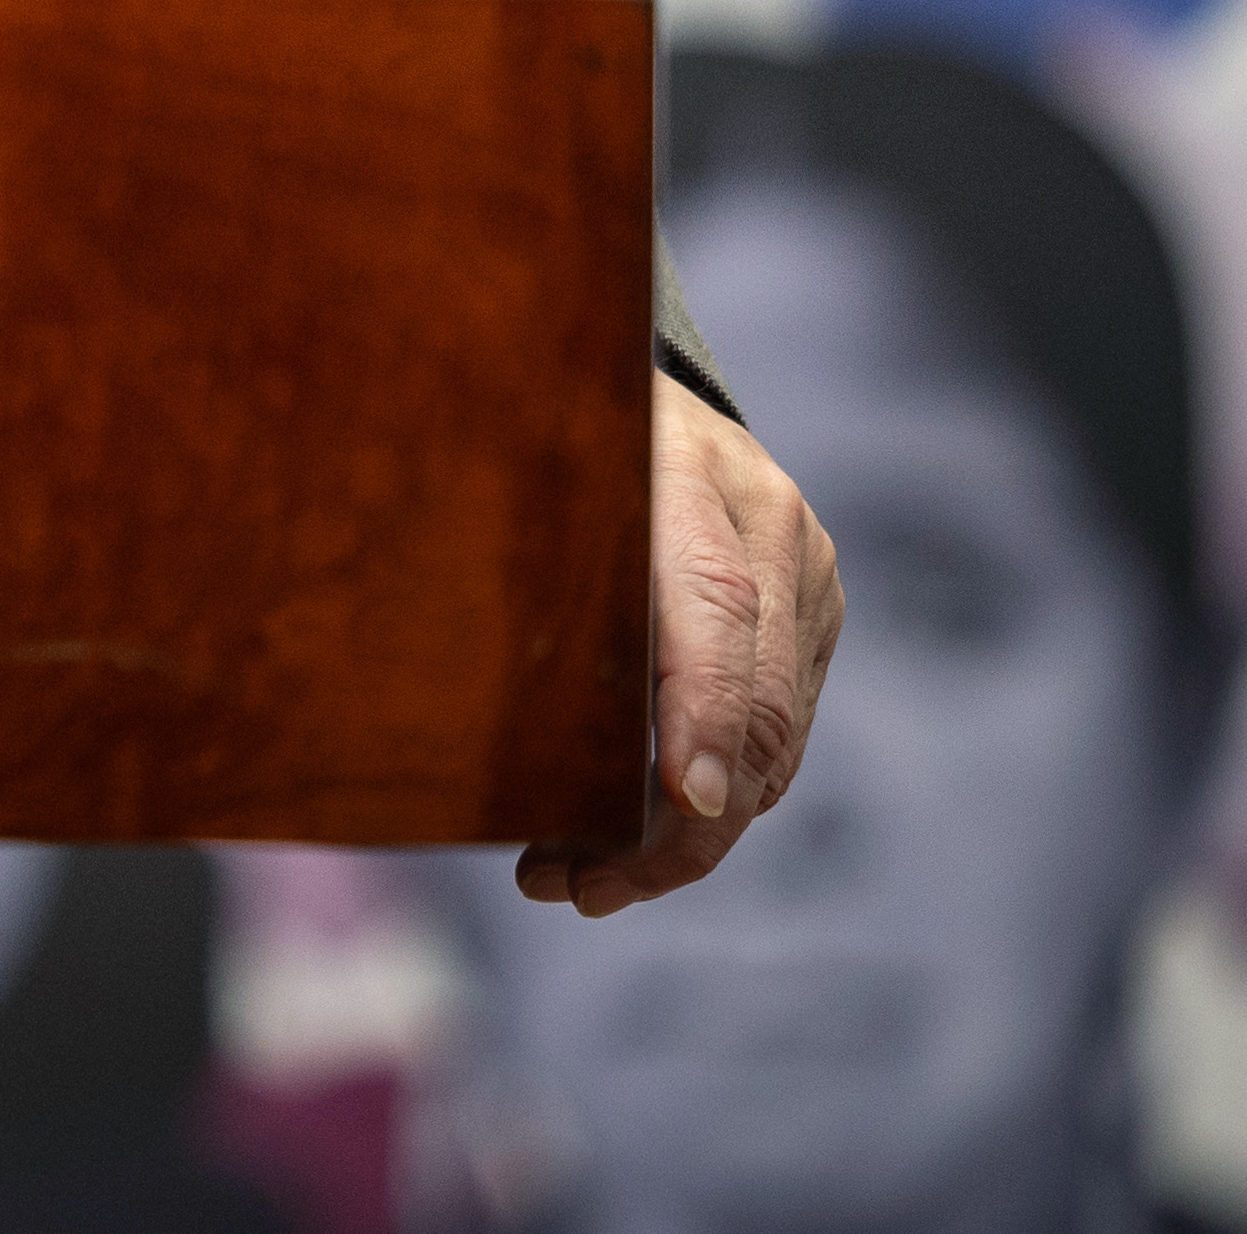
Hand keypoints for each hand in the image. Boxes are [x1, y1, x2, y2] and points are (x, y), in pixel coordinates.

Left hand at [518, 370, 839, 914]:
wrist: (615, 355)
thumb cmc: (529, 415)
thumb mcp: (505, 449)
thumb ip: (499, 535)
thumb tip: (434, 656)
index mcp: (688, 473)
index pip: (716, 609)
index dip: (703, 714)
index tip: (678, 802)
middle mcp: (769, 525)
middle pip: (756, 706)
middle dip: (676, 827)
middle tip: (574, 890)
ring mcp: (805, 572)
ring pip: (774, 742)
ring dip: (684, 833)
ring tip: (582, 882)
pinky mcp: (812, 614)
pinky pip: (778, 731)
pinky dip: (711, 795)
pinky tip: (626, 832)